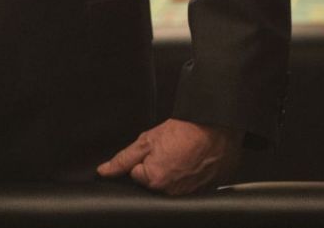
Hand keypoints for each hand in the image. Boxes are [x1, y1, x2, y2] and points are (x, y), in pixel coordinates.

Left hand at [96, 118, 241, 194]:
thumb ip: (123, 158)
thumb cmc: (187, 131)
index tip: (158, 148)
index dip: (145, 158)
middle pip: (154, 181)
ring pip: (171, 183)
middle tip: (171, 150)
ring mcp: (188, 193)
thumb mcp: (148, 139)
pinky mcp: (204, 190)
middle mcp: (170, 192)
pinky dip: (190, 175)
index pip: (137, 174)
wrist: (220, 129)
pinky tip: (195, 162)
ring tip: (184, 155)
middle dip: (158, 167)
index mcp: (153, 180)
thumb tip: (103, 171)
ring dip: (174, 172)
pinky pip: (190, 185)